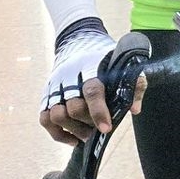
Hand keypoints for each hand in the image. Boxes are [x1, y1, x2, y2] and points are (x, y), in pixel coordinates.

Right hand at [39, 29, 144, 144]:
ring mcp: (55, 86)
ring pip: (55, 115)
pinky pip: (44, 119)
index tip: (106, 129)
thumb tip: (134, 110)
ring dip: (73, 130)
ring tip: (87, 135)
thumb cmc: (105, 57)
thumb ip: (134, 84)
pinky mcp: (46, 94)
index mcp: (90, 67)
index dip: (98, 111)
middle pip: (73, 107)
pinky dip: (58, 133)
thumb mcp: (124, 63)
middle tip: (99, 129)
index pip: (92, 90)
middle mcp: (68, 77)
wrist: (78, 40)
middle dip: (88, 123)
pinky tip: (73, 138)